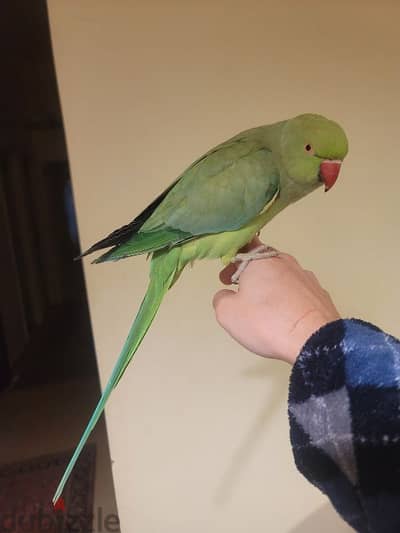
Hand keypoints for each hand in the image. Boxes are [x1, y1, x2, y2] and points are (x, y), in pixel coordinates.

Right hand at [213, 238, 339, 363]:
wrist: (314, 339)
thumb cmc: (266, 321)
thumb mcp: (227, 314)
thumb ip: (221, 299)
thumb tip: (227, 295)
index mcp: (261, 260)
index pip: (243, 247)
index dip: (231, 261)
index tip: (226, 279)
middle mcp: (285, 262)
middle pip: (264, 262)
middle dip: (250, 275)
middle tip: (242, 293)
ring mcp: (306, 277)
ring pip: (283, 277)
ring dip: (271, 287)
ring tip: (265, 309)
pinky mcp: (320, 294)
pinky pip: (298, 292)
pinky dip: (289, 299)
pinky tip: (286, 317)